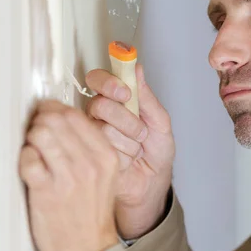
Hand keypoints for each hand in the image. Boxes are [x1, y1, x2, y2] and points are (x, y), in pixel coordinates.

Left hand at [19, 100, 118, 250]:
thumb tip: (64, 118)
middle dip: (41, 120)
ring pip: (41, 134)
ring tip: (34, 147)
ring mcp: (68, 177)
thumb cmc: (93, 212)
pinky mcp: (46, 191)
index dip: (56, 110)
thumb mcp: (106, 175)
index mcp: (106, 155)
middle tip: (38, 129)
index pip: (77, 116)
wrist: (90, 250)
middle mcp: (89, 163)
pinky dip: (25, 158)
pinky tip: (31, 167)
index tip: (49, 113)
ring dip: (32, 137)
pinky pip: (27, 159)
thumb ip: (91, 147)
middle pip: (57, 119)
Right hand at [85, 64, 174, 238]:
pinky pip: (105, 149)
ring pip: (104, 129)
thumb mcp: (160, 122)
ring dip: (130, 141)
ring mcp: (92, 135)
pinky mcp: (90, 156)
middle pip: (100, 105)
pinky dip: (125, 156)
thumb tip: (137, 68)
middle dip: (127, 120)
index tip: (125, 92)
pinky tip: (128, 161)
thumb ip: (147, 97)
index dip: (107, 83)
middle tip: (142, 132)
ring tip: (137, 149)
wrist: (154, 182)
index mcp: (115, 100)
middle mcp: (98, 115)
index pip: (98, 79)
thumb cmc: (156, 151)